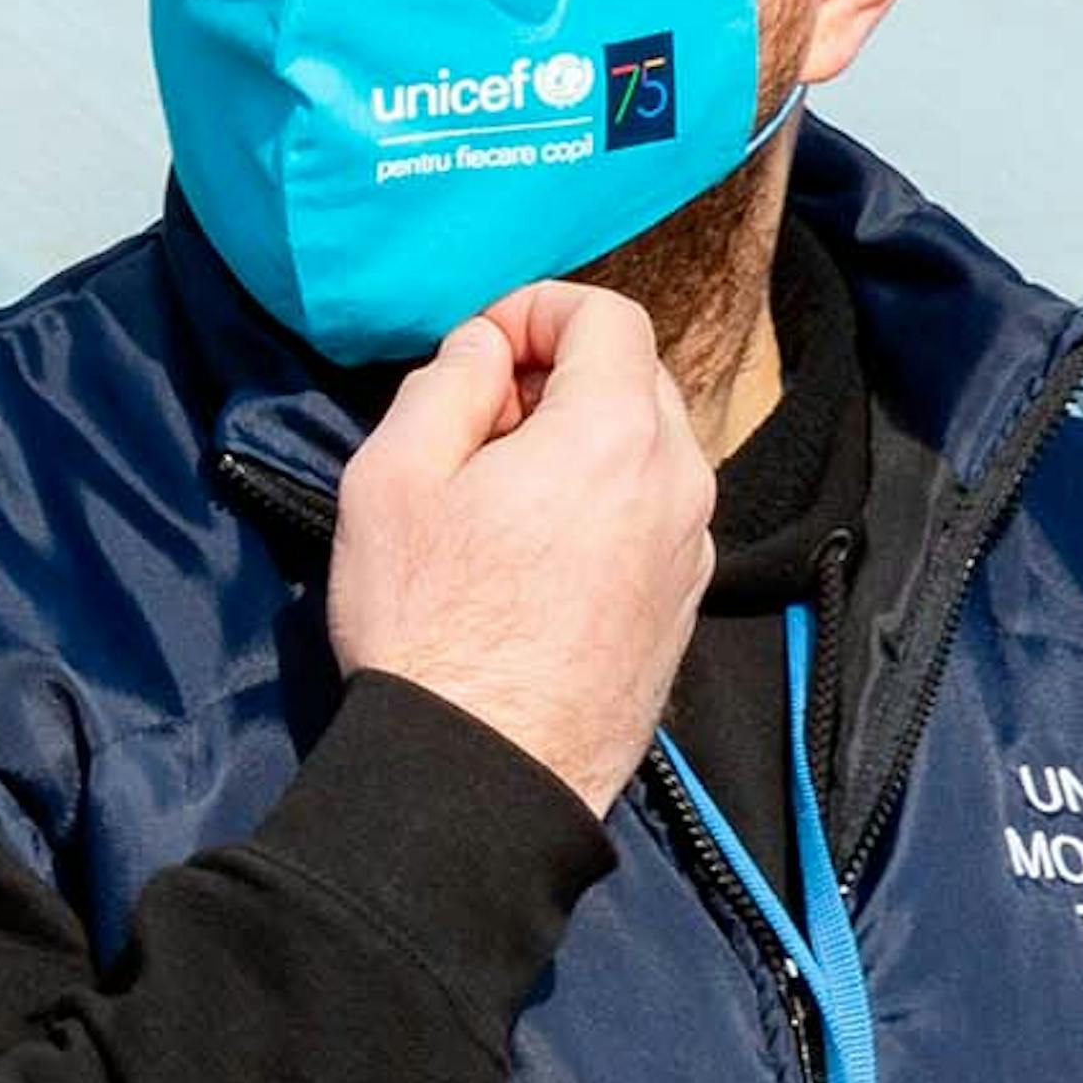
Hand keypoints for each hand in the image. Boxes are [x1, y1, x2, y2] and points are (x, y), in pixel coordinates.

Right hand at [324, 282, 716, 810]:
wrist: (482, 774)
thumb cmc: (427, 626)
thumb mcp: (392, 478)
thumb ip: (447, 382)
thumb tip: (485, 349)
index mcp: (614, 433)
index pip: (608, 315)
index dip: (537, 308)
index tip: (482, 349)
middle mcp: (677, 484)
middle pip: (636, 379)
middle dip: (561, 375)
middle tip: (481, 425)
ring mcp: (690, 552)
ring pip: (649, 452)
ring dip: (584, 445)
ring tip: (502, 499)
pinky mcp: (683, 610)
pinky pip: (654, 519)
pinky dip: (606, 506)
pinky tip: (536, 558)